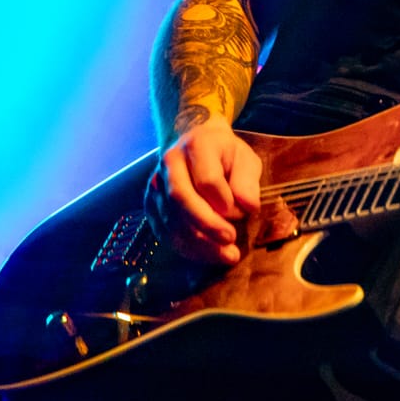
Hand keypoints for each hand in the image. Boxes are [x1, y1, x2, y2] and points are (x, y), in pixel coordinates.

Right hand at [146, 115, 289, 264]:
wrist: (195, 144)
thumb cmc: (225, 155)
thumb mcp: (246, 159)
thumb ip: (248, 181)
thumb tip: (248, 207)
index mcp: (196, 145)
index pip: (207, 180)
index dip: (225, 201)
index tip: (245, 213)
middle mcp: (170, 162)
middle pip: (181, 198)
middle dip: (207, 225)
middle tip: (231, 241)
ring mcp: (156, 184)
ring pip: (170, 218)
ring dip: (199, 243)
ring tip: (227, 255)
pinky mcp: (151, 204)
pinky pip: (164, 231)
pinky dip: (187, 248)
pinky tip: (208, 254)